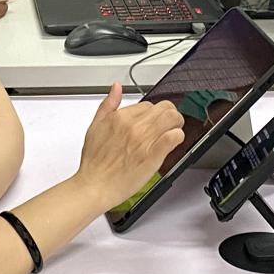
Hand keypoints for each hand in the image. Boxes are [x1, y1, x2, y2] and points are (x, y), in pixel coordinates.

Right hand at [76, 83, 184, 208]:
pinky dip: (178, 137)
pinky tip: (174, 140)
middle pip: (164, 108)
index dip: (153, 112)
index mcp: (120, 117)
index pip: (148, 104)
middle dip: (170, 114)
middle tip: (169, 123)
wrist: (95, 185)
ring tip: (173, 130)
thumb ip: (108, 104)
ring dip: (177, 123)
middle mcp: (134, 126)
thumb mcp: (95, 126)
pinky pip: (174, 137)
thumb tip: (116, 87)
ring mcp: (144, 140)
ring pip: (172, 118)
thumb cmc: (94, 162)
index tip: (153, 120)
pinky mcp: (153, 155)